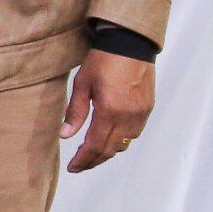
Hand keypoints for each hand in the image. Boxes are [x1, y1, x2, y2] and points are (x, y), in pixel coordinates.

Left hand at [62, 47, 154, 171]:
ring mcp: (141, 113)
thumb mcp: (82, 84)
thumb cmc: (103, 60)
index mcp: (110, 110)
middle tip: (80, 165)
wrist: (130, 44)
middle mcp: (129, 116)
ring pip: (124, 143)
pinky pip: (134, 133)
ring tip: (92, 154)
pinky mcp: (147, 108)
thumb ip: (75, 112)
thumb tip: (65, 135)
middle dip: (94, 160)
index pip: (95, 145)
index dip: (84, 159)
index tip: (73, 167)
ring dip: (108, 152)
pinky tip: (109, 139)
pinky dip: (121, 141)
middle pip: (111, 149)